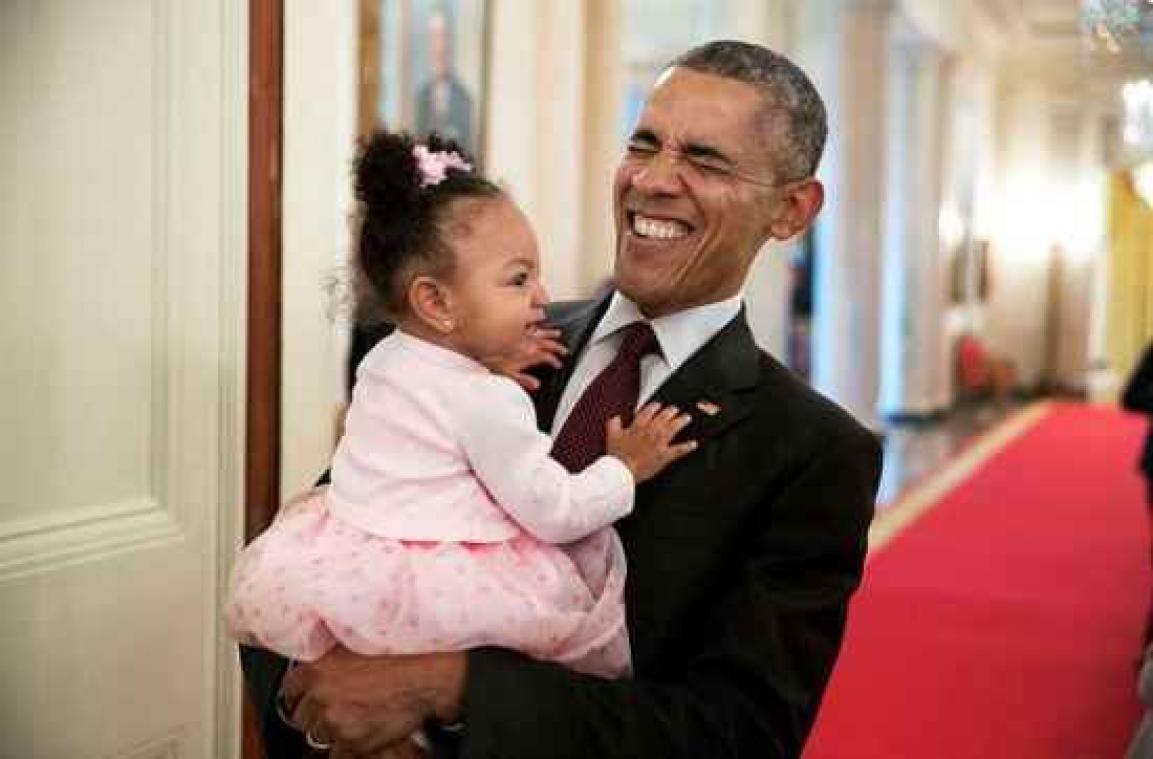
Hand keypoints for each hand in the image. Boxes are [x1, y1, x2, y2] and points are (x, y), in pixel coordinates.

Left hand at [280, 647, 464, 756]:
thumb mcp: (357, 645)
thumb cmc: (398, 657)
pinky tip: (358, 736)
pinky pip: (337, 753)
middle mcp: (321, 696)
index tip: (304, 697)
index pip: (289, 688)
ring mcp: (335, 721)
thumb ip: (332, 655)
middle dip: (315, 715)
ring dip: (330, 732)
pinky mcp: (352, 741)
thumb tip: (321, 658)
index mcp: (318, 669)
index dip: (299, 694)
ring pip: (317, 737)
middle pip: (301, 717)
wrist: (423, 679)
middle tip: (332, 710)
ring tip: (349, 722)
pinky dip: (346, 748)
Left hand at [481, 327, 566, 390]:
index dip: (554, 360)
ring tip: (557, 333)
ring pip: (541, 330)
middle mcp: (527, 341)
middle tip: (564, 349)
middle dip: (557, 346)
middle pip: (547, 343)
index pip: (547, 357)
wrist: (477, 340)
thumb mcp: (507, 373)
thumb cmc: (488, 357)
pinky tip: (537, 323)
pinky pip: (530, 321)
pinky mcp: (516, 324)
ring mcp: (522, 331)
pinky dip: (535, 323)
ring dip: (549, 332)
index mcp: (528, 353)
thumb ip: (523, 379)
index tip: (558, 363)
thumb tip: (536, 385)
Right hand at [606, 403, 696, 482]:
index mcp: (638, 425)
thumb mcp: (611, 435)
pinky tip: (693, 444)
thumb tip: (617, 417)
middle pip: (664, 416)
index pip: (649, 410)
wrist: (622, 470)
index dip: (655, 406)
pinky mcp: (664, 456)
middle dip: (671, 411)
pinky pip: (679, 450)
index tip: (658, 405)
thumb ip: (614, 423)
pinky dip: (687, 447)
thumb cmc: (617, 455)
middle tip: (675, 409)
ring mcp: (659, 443)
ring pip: (673, 428)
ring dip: (681, 422)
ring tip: (687, 418)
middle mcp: (651, 431)